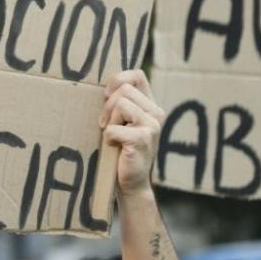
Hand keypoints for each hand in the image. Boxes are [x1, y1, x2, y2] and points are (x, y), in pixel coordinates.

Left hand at [101, 70, 164, 197]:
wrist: (131, 184)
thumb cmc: (121, 151)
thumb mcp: (123, 122)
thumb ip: (120, 103)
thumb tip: (104, 84)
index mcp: (151, 106)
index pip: (137, 75)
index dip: (118, 79)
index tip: (106, 96)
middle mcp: (156, 113)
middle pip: (124, 88)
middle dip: (108, 105)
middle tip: (105, 124)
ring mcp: (151, 126)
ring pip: (120, 104)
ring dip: (108, 121)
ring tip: (112, 137)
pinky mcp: (142, 139)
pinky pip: (114, 128)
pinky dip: (108, 138)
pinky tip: (114, 148)